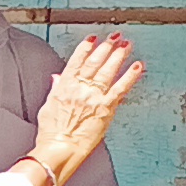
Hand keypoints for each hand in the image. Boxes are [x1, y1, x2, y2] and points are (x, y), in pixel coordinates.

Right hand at [33, 35, 145, 176]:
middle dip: (105, 47)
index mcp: (64, 87)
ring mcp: (94, 97)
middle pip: (95, 63)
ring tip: (127, 45)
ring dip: (118, 56)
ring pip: (108, 71)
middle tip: (115, 36)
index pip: (76, 62)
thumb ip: (56, 90)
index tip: (93, 39)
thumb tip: (57, 79)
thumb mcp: (47, 107)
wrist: (60, 148)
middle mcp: (79, 89)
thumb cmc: (51, 133)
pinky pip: (121, 88)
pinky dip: (130, 75)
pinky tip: (137, 66)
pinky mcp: (106, 107)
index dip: (85, 48)